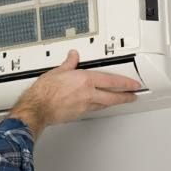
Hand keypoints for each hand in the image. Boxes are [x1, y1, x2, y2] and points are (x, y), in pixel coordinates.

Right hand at [8, 50, 139, 137]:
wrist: (37, 107)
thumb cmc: (44, 91)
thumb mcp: (57, 71)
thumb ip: (68, 64)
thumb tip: (73, 56)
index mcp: (84, 80)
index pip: (111, 81)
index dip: (125, 83)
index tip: (133, 84)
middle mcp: (87, 94)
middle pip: (113, 97)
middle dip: (126, 96)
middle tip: (133, 96)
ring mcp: (84, 105)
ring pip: (104, 104)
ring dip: (113, 102)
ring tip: (118, 101)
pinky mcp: (78, 114)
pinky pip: (93, 109)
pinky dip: (98, 107)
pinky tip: (97, 106)